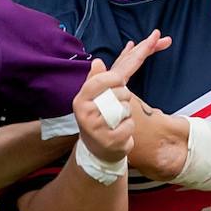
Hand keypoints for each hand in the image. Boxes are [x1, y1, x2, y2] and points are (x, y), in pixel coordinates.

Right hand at [74, 30, 171, 163]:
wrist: (97, 150)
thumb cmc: (98, 119)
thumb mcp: (94, 98)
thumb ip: (97, 78)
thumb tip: (98, 61)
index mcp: (81, 99)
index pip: (102, 80)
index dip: (115, 78)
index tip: (120, 79)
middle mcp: (85, 112)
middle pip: (119, 93)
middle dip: (123, 97)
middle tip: (115, 107)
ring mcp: (96, 128)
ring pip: (126, 109)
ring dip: (126, 113)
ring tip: (114, 121)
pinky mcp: (109, 141)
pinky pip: (129, 125)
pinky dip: (128, 127)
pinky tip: (119, 132)